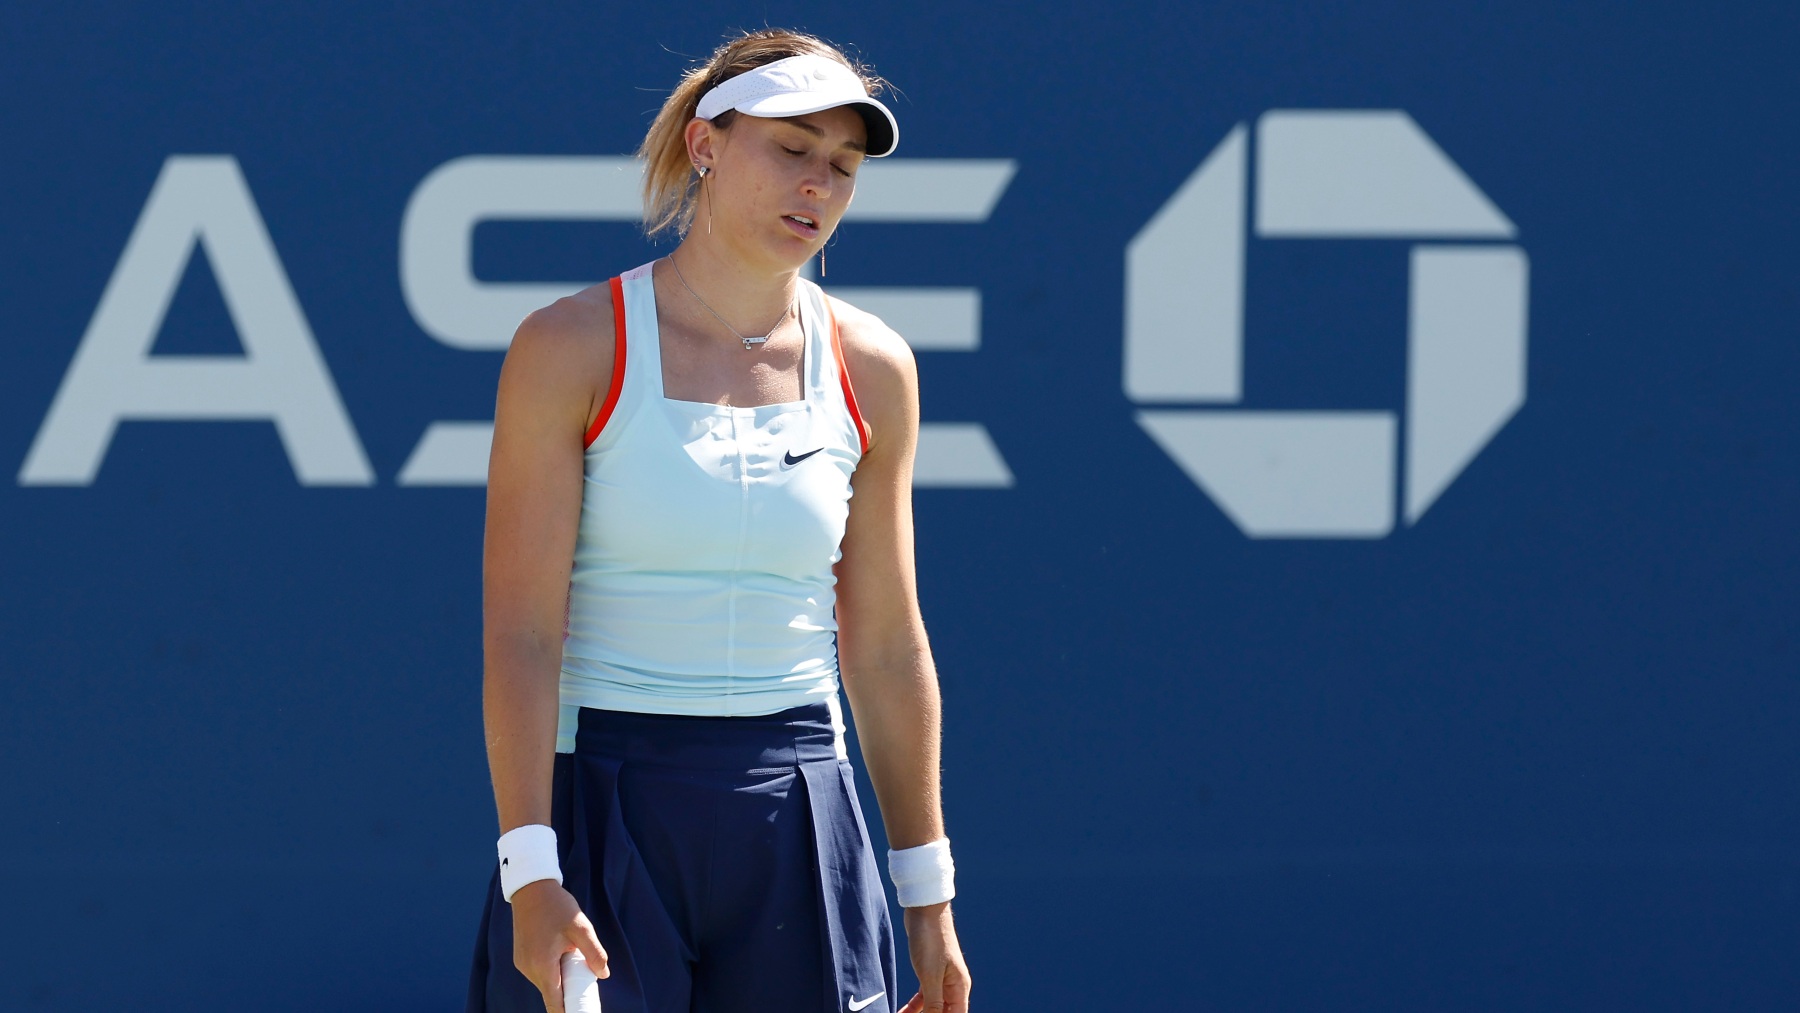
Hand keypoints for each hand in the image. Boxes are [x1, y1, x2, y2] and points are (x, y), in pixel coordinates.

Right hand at [510, 879, 609, 1012]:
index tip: (580, 1010)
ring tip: (571, 957)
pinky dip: (551, 971)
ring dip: (560, 979)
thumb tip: (603, 974)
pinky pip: (539, 973)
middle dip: (568, 992)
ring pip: (545, 983)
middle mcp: (529, 968)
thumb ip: (594, 952)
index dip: (568, 1010)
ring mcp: (522, 963)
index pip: (554, 1002)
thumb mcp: (581, 927)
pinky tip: (560, 954)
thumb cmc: (557, 906)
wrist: (532, 889)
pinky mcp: (521, 958)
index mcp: (543, 965)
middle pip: (551, 993)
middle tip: (584, 979)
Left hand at [897, 901, 970, 1012]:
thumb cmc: (931, 939)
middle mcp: (954, 985)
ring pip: (932, 1007)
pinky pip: (924, 997)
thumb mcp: (930, 974)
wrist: (924, 909)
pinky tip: (902, 1012)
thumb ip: (935, 1003)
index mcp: (960, 987)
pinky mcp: (930, 972)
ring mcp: (942, 979)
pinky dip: (914, 1007)